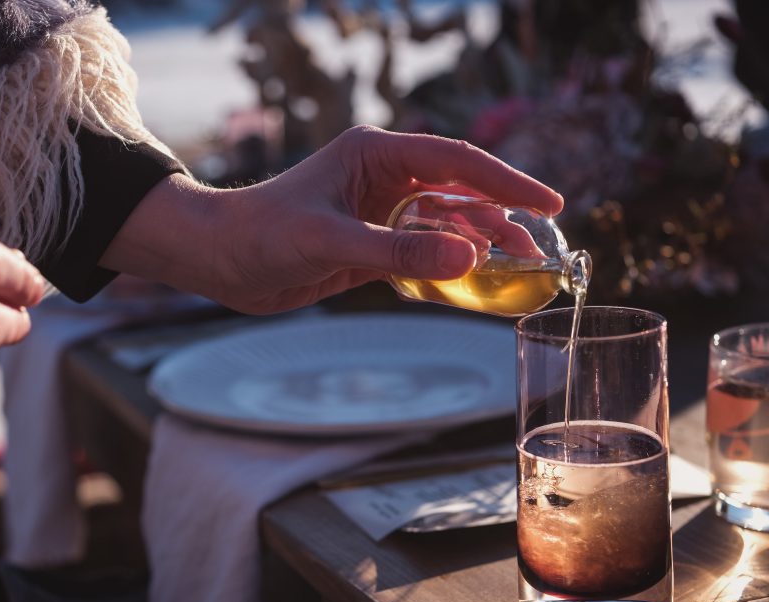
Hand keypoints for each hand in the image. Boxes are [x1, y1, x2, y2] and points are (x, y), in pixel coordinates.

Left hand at [102, 125, 563, 313]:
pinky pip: (422, 252)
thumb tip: (470, 258)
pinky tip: (473, 280)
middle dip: (502, 215)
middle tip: (541, 244)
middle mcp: (383, 178)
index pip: (456, 162)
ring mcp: (378, 212)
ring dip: (479, 242)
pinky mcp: (370, 245)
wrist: (219, 260)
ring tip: (519, 266)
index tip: (550, 202)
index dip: (507, 181)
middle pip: (460, 191)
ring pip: (445, 223)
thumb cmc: (261, 235)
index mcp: (376, 155)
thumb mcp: (331, 242)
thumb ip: (398, 253)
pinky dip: (449, 265)